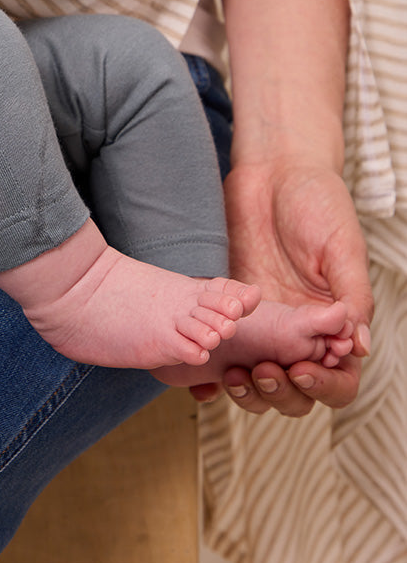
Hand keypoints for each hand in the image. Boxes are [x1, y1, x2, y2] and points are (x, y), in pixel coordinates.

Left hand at [218, 158, 372, 413]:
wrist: (273, 170)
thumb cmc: (316, 201)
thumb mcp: (341, 246)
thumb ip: (351, 296)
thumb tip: (360, 347)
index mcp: (334, 322)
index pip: (339, 376)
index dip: (324, 385)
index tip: (302, 370)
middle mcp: (298, 331)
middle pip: (297, 390)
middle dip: (282, 392)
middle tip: (263, 370)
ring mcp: (260, 324)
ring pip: (258, 382)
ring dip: (248, 390)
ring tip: (234, 372)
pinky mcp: (228, 310)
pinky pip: (220, 353)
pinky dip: (210, 376)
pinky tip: (203, 381)